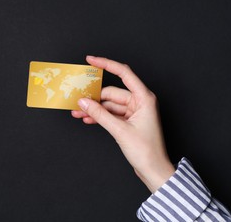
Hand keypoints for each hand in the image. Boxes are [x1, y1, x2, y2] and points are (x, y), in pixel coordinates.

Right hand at [72, 56, 174, 192]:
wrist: (153, 170)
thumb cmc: (146, 151)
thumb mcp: (120, 130)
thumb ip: (100, 114)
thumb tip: (83, 102)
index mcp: (143, 98)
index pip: (123, 73)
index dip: (106, 64)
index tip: (91, 60)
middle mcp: (139, 102)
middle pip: (111, 92)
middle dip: (93, 97)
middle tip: (76, 99)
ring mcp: (133, 112)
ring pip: (109, 104)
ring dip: (94, 108)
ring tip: (77, 112)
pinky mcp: (128, 121)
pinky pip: (110, 114)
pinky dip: (99, 116)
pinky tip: (86, 118)